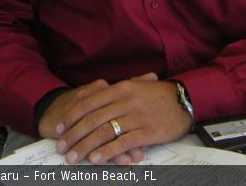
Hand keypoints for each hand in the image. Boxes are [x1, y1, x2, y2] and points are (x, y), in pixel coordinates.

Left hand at [54, 73, 191, 164]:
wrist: (185, 100)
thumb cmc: (158, 95)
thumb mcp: (135, 86)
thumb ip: (114, 92)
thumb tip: (88, 96)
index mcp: (121, 88)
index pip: (89, 102)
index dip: (71, 116)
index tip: (60, 128)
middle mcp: (126, 101)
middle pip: (93, 119)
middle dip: (74, 135)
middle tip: (62, 147)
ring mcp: (137, 116)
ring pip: (104, 132)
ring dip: (85, 146)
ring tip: (73, 157)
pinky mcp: (147, 132)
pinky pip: (122, 143)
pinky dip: (107, 152)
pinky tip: (96, 159)